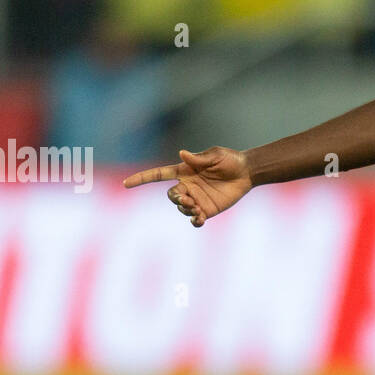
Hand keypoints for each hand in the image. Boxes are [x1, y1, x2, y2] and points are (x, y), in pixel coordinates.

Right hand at [122, 146, 251, 226]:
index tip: (127, 184)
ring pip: (181, 209)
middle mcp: (188, 186)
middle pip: (171, 196)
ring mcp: (197, 199)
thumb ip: (198, 158)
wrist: (247, 172)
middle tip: (188, 200)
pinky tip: (200, 219)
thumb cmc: (230, 160)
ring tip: (197, 208)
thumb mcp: (215, 156)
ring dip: (186, 210)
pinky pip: (195, 219)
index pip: (158, 175)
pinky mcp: (208, 210)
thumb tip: (182, 153)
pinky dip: (195, 221)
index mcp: (184, 171)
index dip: (142, 179)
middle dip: (176, 200)